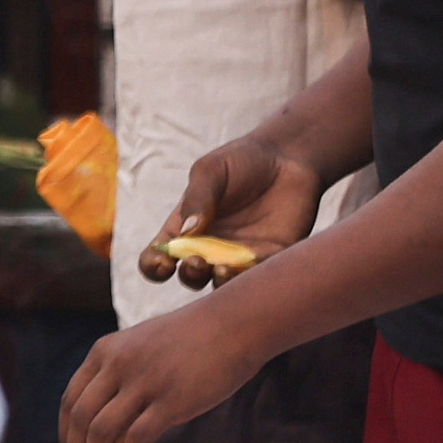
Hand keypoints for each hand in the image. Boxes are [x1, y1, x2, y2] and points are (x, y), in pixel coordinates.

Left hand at [56, 288, 260, 442]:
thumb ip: (119, 380)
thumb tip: (108, 431)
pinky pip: (137, 439)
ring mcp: (143, 382)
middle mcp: (116, 365)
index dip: (66, 437)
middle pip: (80, 420)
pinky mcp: (171, 400)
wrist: (232, 324)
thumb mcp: (140, 349)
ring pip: (101, 433)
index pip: (70, 401)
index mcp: (104, 352)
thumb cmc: (190, 341)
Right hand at [139, 136, 326, 288]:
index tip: (163, 262)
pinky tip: (255, 262)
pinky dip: (254, 278)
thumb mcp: (211, 171)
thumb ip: (197, 198)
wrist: (287, 157)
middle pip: (190, 276)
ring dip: (219, 284)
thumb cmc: (241, 161)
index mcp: (186, 227)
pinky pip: (260, 277)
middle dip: (189, 274)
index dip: (154, 265)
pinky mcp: (271, 259)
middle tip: (197, 261)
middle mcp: (210, 248)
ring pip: (223, 285)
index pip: (159, 256)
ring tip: (222, 269)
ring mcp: (239, 257)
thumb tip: (188, 232)